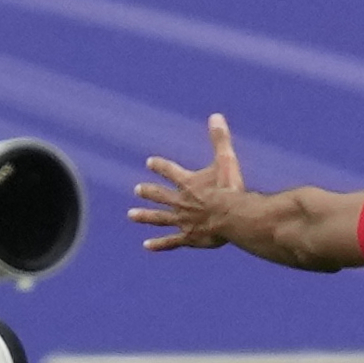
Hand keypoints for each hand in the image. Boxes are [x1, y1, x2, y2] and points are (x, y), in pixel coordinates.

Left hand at [134, 113, 259, 252]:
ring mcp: (182, 221)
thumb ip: (219, 139)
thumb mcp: (226, 160)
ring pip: (159, 218)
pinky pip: (170, 241)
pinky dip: (159, 244)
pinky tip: (147, 245)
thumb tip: (215, 116)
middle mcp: (181, 201)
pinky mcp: (188, 237)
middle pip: (160, 195)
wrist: (232, 217)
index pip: (170, 171)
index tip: (149, 162)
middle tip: (136, 190)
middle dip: (148, 192)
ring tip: (131, 216)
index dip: (160, 166)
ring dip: (145, 216)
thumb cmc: (230, 188)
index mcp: (188, 183)